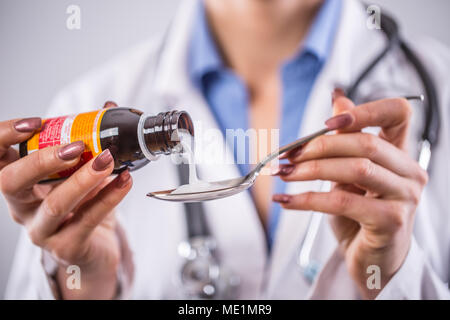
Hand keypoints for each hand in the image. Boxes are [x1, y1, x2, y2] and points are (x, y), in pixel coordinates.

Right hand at [0, 102, 132, 298]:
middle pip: (12, 182)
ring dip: (83, 179)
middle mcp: (22, 207)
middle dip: (42, 160)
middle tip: (76, 146)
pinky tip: (125, 181)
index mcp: (20, 183)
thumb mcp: (82, 170)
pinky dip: (109, 198)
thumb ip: (90, 140)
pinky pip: (86, 221)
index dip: (5, 137)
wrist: (97, 246)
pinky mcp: (66, 248)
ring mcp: (42, 230)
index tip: (36, 122)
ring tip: (108, 160)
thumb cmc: (84, 204)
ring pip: (55, 205)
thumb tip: (109, 107)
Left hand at [272, 91, 427, 298]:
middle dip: (319, 146)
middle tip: (288, 155)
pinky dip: (308, 199)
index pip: (398, 113)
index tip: (327, 121)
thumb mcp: (349, 173)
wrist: (369, 258)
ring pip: (355, 168)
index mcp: (400, 153)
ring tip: (284, 174)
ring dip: (311, 170)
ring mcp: (404, 197)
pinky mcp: (390, 221)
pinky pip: (342, 201)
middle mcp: (408, 172)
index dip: (365, 110)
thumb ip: (346, 139)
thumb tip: (337, 96)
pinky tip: (286, 200)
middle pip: (365, 143)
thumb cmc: (359, 214)